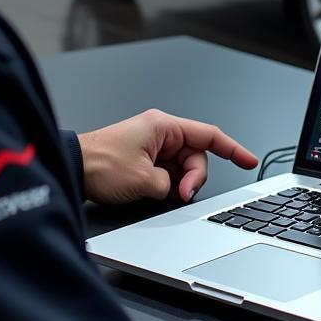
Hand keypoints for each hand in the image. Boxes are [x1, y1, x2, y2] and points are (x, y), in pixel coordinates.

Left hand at [76, 109, 257, 204]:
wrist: (72, 169)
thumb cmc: (99, 164)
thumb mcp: (144, 180)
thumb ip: (172, 185)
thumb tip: (178, 189)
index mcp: (164, 126)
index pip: (209, 135)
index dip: (233, 149)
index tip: (248, 161)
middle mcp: (160, 133)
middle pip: (196, 156)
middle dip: (192, 177)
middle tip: (181, 194)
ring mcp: (152, 147)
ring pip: (182, 168)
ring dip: (177, 183)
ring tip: (161, 193)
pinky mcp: (144, 160)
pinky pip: (167, 173)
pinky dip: (166, 185)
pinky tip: (155, 192)